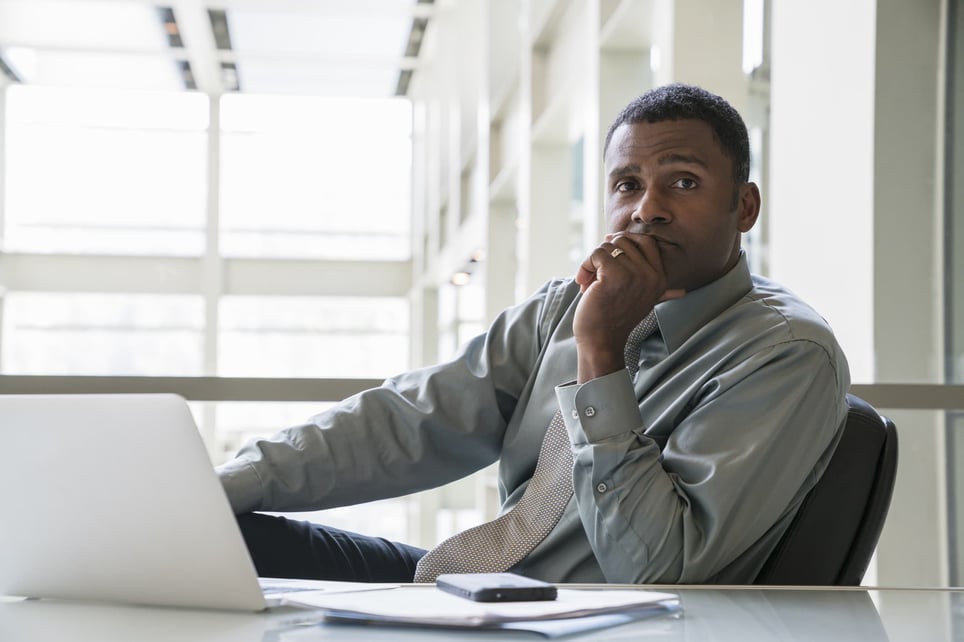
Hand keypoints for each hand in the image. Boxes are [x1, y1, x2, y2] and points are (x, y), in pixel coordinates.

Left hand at [573, 233, 684, 381]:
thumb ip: (662, 293)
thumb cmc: (616, 320)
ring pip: (608, 247)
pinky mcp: (614, 274)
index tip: (608, 248)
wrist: (601, 341)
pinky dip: (585, 266)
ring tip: (589, 283)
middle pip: (623, 241)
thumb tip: (682, 292)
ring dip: (592, 262)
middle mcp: (651, 275)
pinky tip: (583, 284)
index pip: (647, 241)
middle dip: (605, 254)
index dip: (625, 240)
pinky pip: (596, 254)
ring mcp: (634, 274)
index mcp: (660, 278)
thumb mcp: (644, 302)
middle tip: (595, 274)